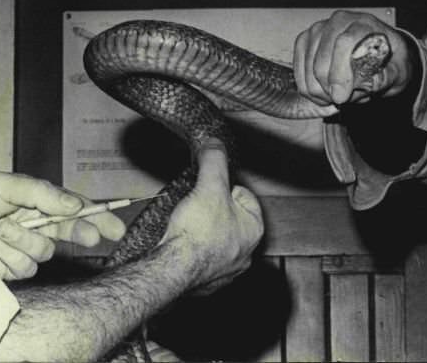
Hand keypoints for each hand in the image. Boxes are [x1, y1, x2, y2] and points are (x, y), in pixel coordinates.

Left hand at [0, 171, 125, 280]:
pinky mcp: (7, 268)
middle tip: (89, 237)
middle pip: (69, 233)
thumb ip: (43, 195)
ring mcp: (22, 247)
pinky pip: (25, 269)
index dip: (98, 217)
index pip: (75, 209)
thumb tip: (75, 205)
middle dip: (81, 234)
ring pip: (45, 253)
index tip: (115, 227)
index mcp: (39, 201)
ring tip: (2, 229)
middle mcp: (35, 224)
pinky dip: (11, 257)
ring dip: (26, 241)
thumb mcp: (8, 185)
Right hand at [161, 143, 263, 294]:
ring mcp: (226, 270)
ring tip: (189, 225)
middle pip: (230, 218)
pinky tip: (183, 243)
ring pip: (217, 239)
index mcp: (253, 230)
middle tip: (197, 207)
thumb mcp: (209, 185)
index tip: (210, 189)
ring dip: (204, 230)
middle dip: (213, 210)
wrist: (172, 270)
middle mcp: (245, 253)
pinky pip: (202, 258)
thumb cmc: (196, 234)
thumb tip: (215, 144)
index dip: (224, 187)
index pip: (245, 196)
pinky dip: (193, 250)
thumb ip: (214, 160)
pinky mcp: (206, 281)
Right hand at [293, 10, 414, 110]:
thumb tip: (372, 83)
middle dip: (328, 86)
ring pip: (308, 65)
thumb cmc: (389, 61)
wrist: (379, 55)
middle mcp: (339, 21)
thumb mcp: (399, 71)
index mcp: (364, 23)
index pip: (344, 43)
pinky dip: (307, 86)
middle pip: (322, 56)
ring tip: (335, 96)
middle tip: (341, 100)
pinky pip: (299, 68)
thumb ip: (387, 77)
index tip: (341, 96)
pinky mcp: (306, 40)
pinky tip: (322, 94)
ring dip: (318, 89)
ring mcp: (319, 29)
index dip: (339, 73)